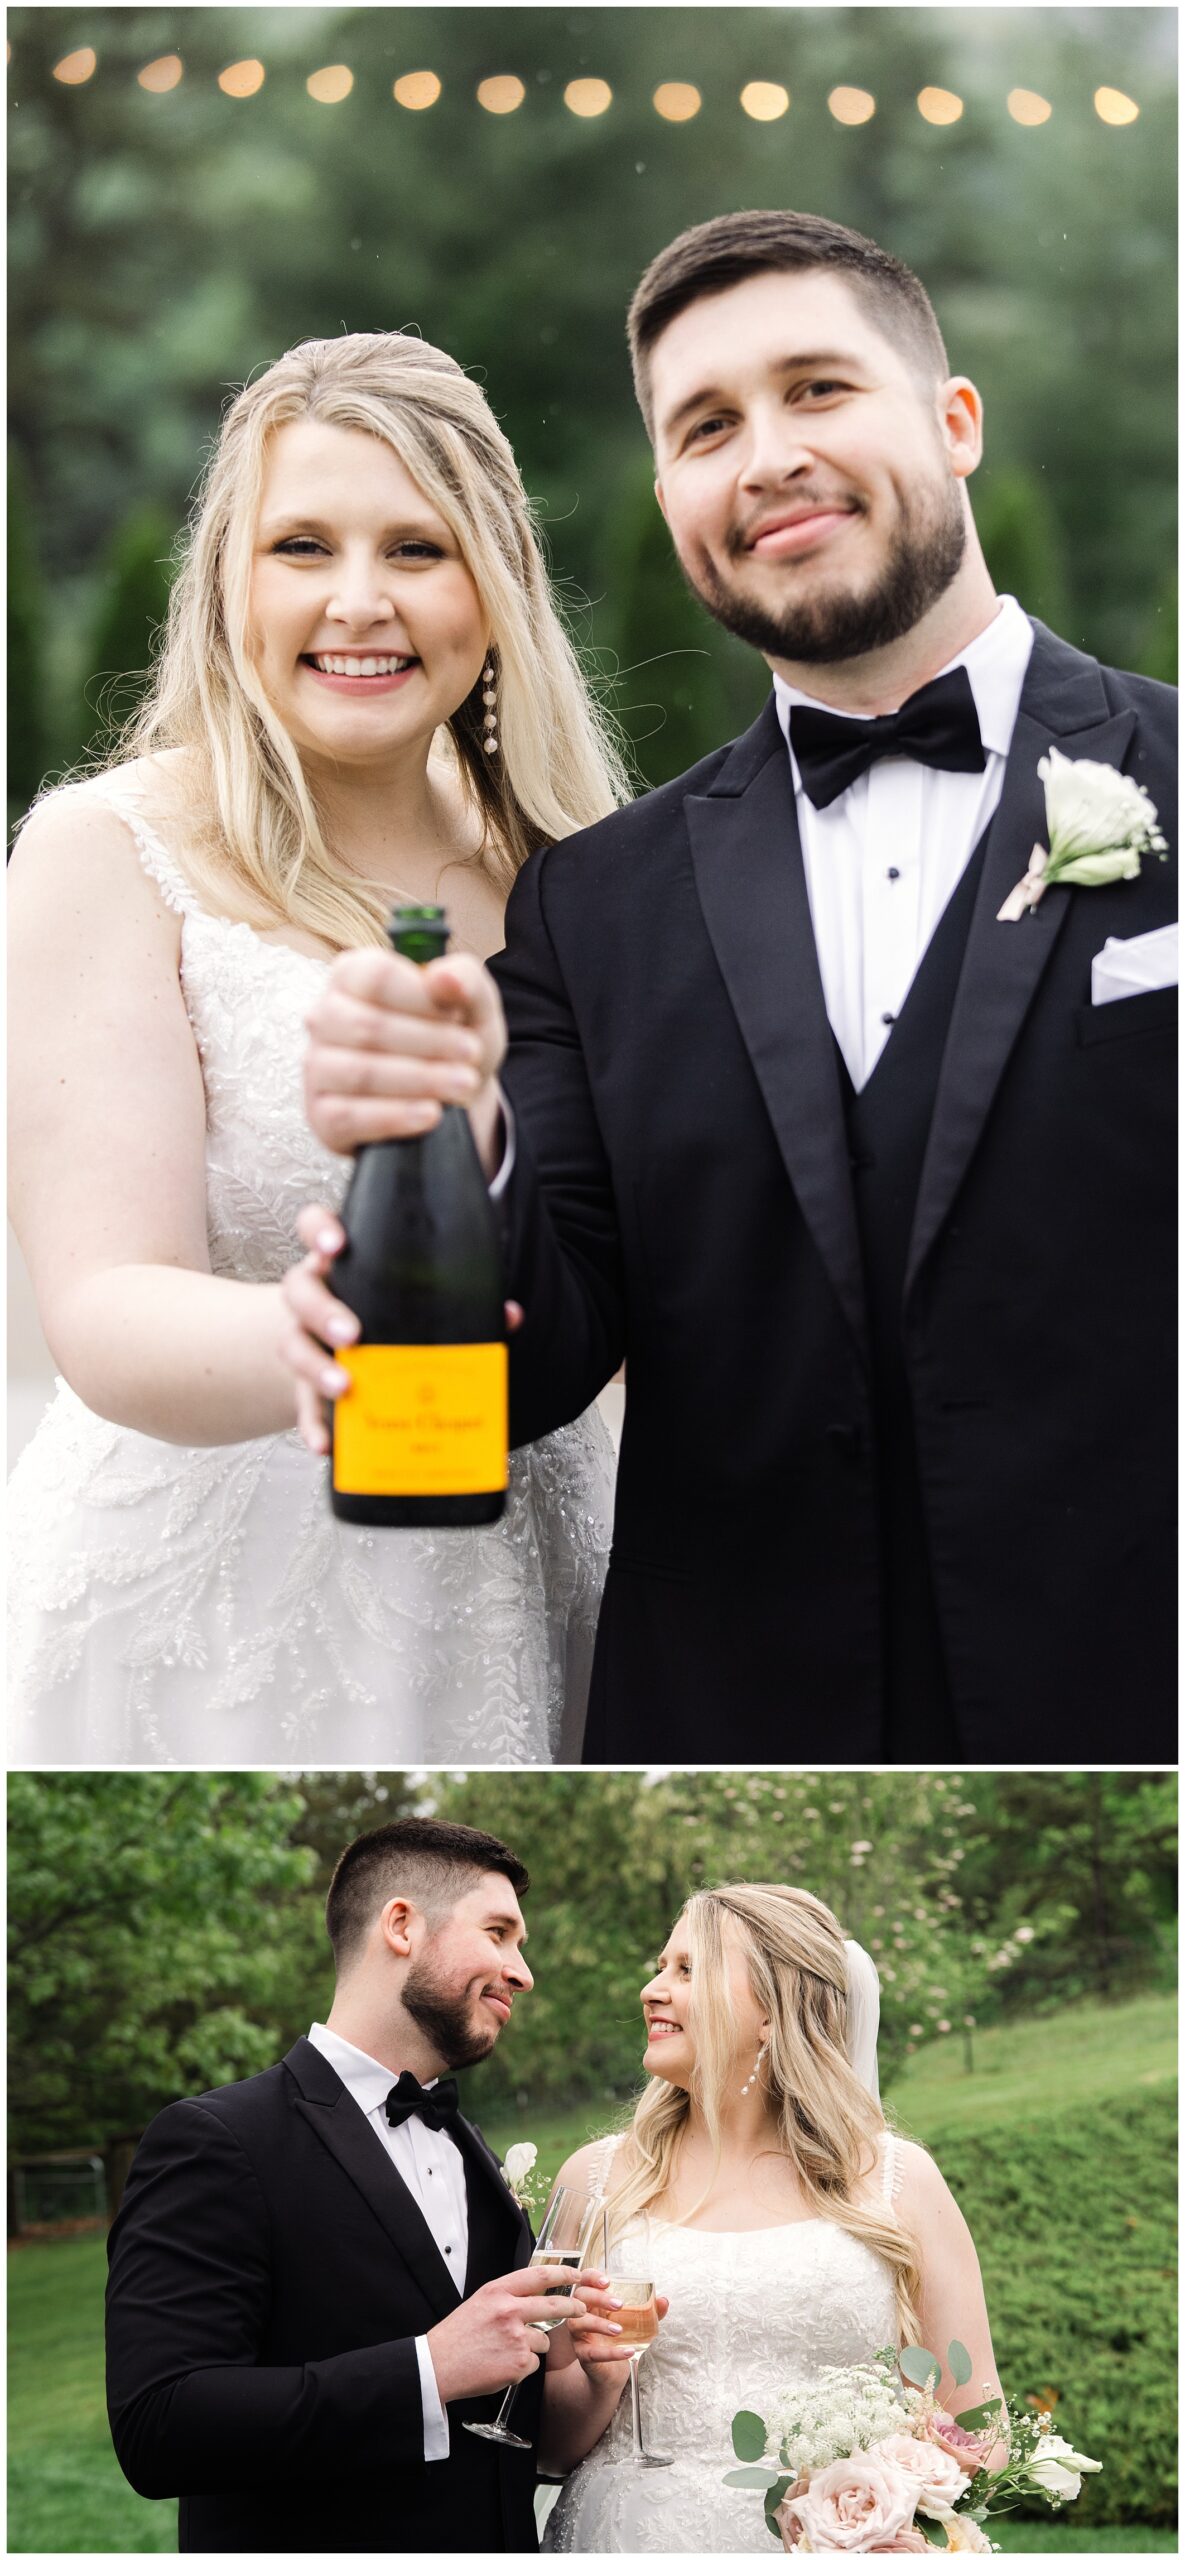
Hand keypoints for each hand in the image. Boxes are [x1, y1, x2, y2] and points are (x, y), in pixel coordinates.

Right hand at [279, 1205, 522, 1454]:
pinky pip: (301, 1404)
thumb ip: (460, 1300)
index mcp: (344, 1263)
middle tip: (353, 1334)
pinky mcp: (302, 1383)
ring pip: (292, 1344)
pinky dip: (312, 1425)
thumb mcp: (419, 1299)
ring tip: (345, 1387)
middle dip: (323, 1311)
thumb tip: (508, 1315)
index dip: (320, 1231)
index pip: (315, 1228)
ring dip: (316, 1367)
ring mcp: (304, 1338)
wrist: (350, 1348)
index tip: (337, 1246)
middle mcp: (315, 1295)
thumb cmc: (392, 1312)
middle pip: (299, 1290)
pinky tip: (326, 1445)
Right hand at [303, 947, 506, 1157]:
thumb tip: (444, 977)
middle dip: (428, 1042)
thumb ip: (465, 981)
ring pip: (359, 1072)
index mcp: (352, 976)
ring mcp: (317, 1068)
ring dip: (420, 1079)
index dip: (421, 998)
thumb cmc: (452, 1040)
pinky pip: (349, 1116)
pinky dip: (395, 1117)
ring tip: (464, 1085)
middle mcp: (324, 1018)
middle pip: (366, 1026)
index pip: (375, 977)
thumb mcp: (472, 1007)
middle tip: (472, 1054)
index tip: (459, 1015)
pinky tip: (431, 1114)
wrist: (452, 1099)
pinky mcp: (321, 1115)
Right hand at [425, 2264, 583, 2404]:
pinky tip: (501, 2366)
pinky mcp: (518, 2363)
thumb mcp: (480, 2302)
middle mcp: (509, 2310)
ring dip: (534, 2346)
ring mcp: (516, 2338)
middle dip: (573, 2307)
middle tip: (581, 2309)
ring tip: (506, 2351)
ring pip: (544, 2340)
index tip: (578, 2274)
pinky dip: (522, 2366)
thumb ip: (507, 2296)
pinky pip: (533, 2363)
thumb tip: (536, 2294)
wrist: (438, 2366)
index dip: (564, 2272)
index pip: (540, 2275)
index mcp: (498, 2291)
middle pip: (555, 2305)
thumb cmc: (457, 2335)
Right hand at [565, 2275, 669, 2383]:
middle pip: (580, 2297)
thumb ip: (649, 2310)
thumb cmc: (619, 2339)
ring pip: (578, 2323)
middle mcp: (581, 2314)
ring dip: (598, 2324)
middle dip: (598, 2298)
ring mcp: (579, 2335)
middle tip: (619, 2304)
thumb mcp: (634, 2322)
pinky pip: (592, 2353)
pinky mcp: (583, 2355)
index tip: (608, 2282)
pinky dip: (611, 2352)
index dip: (592, 2277)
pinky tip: (628, 2351)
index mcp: (592, 2300)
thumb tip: (664, 2301)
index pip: (585, 2280)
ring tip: (619, 2330)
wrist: (612, 2371)